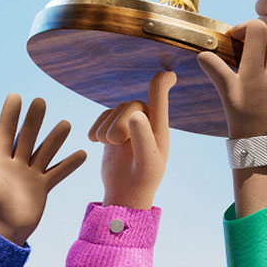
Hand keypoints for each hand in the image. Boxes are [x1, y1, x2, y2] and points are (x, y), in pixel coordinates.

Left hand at [0, 94, 87, 244]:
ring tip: (65, 123)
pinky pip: (57, 172)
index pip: (6, 131)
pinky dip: (69, 164)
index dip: (10, 114)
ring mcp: (29, 175)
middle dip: (34, 120)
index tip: (16, 95)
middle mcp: (15, 164)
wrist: (4, 233)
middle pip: (27, 137)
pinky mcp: (41, 188)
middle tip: (41, 101)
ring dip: (54, 138)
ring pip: (44, 152)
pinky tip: (81, 154)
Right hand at [89, 70, 175, 209]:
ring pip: (113, 110)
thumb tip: (136, 114)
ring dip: (107, 129)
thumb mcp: (146, 163)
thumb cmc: (142, 180)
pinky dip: (96, 129)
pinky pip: (101, 116)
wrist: (124, 194)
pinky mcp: (111, 129)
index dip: (163, 80)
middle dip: (119, 122)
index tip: (169, 72)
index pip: (160, 94)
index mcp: (159, 126)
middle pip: (129, 105)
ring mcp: (128, 124)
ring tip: (110, 146)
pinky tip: (97, 143)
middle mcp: (146, 121)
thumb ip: (143, 138)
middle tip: (115, 142)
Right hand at [197, 19, 266, 138]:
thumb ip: (216, 70)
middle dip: (260, 31)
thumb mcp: (226, 94)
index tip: (236, 35)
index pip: (257, 30)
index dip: (246, 26)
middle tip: (249, 41)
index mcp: (253, 72)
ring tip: (264, 51)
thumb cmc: (243, 120)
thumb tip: (201, 54)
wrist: (265, 145)